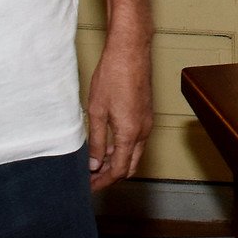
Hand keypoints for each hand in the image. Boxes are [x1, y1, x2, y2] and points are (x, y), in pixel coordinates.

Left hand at [86, 31, 152, 190]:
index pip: (119, 170)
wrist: (130, 51)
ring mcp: (147, 122)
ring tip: (96, 162)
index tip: (90, 186)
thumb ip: (96, 141)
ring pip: (134, 153)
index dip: (103, 181)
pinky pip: (137, 140)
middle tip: (92, 178)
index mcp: (130, 134)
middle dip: (111, 175)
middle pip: (130, 166)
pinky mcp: (146, 114)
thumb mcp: (97, 111)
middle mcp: (143, 131)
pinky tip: (108, 144)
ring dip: (117, 161)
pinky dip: (123, 148)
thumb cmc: (113, 76)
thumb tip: (94, 164)